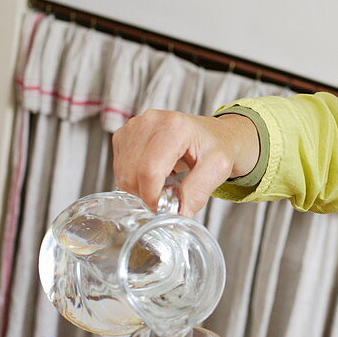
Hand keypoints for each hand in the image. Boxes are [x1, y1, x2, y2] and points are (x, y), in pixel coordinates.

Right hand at [111, 110, 258, 214]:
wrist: (212, 134)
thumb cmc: (215, 146)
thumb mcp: (217, 169)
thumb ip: (197, 192)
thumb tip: (178, 214)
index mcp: (174, 127)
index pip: (149, 170)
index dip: (153, 196)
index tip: (165, 207)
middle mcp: (150, 122)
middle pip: (132, 173)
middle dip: (148, 194)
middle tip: (170, 193)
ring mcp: (134, 126)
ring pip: (123, 173)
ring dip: (141, 187)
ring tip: (165, 180)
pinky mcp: (125, 135)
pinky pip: (119, 169)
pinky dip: (135, 179)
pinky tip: (155, 172)